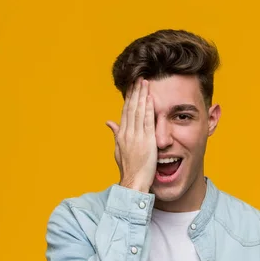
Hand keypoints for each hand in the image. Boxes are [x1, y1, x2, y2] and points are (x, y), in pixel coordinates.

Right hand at [106, 78, 156, 192]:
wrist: (133, 181)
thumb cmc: (128, 169)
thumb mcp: (118, 150)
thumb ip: (115, 134)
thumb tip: (108, 122)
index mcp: (121, 135)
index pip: (125, 112)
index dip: (128, 98)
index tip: (131, 87)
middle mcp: (127, 134)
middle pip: (131, 108)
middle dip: (135, 92)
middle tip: (139, 78)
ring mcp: (136, 137)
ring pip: (138, 112)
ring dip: (142, 96)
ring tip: (145, 83)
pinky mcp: (146, 141)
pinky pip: (147, 122)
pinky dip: (148, 109)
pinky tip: (150, 98)